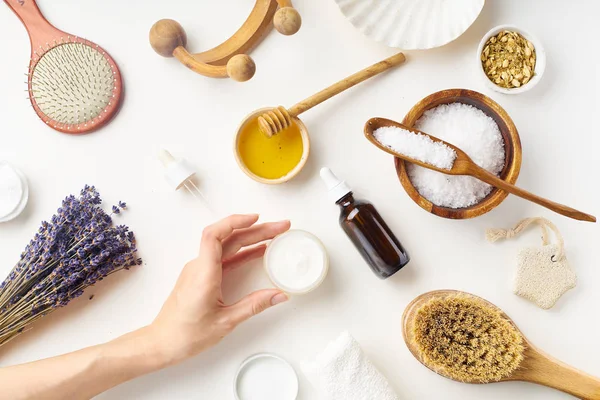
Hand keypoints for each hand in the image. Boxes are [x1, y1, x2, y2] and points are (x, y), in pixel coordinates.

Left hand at [149, 214, 290, 364]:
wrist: (162, 343)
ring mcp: (199, 270)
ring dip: (250, 239)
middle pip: (228, 238)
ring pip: (226, 246)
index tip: (257, 218)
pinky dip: (242, 252)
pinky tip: (257, 252)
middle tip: (280, 228)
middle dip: (256, 230)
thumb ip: (254, 305)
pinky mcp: (201, 276)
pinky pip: (223, 257)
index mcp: (203, 273)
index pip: (215, 235)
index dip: (236, 222)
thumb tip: (278, 295)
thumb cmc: (186, 334)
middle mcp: (199, 267)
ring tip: (274, 236)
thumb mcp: (225, 322)